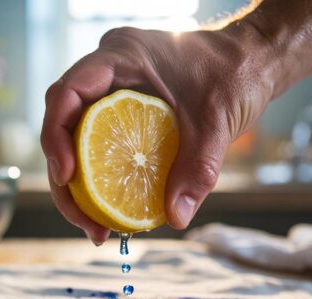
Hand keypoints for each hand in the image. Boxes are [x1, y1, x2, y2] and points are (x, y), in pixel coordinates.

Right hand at [41, 23, 278, 244]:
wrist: (255, 61)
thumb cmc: (237, 74)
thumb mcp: (218, 123)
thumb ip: (197, 170)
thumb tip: (176, 218)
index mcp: (122, 55)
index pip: (68, 92)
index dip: (56, 136)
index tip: (68, 177)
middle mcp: (108, 69)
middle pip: (63, 123)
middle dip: (66, 178)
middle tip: (86, 222)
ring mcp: (113, 88)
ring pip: (77, 137)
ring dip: (81, 186)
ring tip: (97, 229)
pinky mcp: (123, 107)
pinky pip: (100, 141)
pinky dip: (103, 176)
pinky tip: (114, 211)